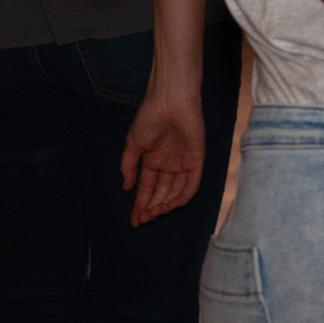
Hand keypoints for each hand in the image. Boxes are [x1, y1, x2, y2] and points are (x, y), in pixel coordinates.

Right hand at [120, 87, 206, 226]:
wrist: (169, 101)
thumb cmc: (149, 118)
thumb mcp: (133, 144)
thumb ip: (129, 166)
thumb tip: (126, 187)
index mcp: (153, 162)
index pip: (147, 189)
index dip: (140, 205)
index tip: (133, 221)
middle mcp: (168, 165)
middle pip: (161, 194)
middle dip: (152, 209)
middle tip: (144, 220)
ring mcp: (183, 163)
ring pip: (176, 192)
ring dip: (165, 205)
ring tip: (155, 213)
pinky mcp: (196, 160)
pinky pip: (192, 184)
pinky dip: (183, 196)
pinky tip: (171, 204)